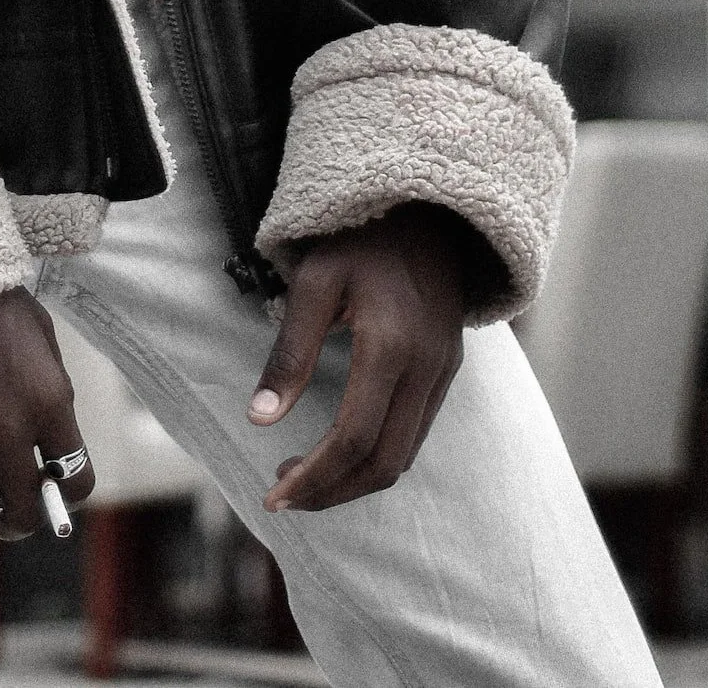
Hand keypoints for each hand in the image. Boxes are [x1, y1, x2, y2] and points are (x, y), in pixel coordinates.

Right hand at [0, 287, 95, 544]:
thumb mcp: (41, 336)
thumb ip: (52, 390)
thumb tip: (53, 440)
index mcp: (50, 402)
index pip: (77, 479)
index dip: (69, 491)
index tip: (58, 489)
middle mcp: (10, 434)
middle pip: (27, 511)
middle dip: (25, 518)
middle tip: (14, 512)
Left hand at [248, 203, 470, 512]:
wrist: (428, 210)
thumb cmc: (361, 239)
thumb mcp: (314, 279)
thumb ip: (289, 351)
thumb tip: (259, 418)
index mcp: (390, 345)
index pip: (354, 438)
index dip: (314, 477)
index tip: (274, 494)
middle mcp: (425, 368)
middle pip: (384, 463)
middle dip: (332, 492)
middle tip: (284, 496)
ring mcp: (443, 372)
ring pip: (405, 456)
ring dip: (355, 481)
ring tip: (306, 478)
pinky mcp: (448, 371)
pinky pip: (416, 434)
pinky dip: (379, 457)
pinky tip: (343, 450)